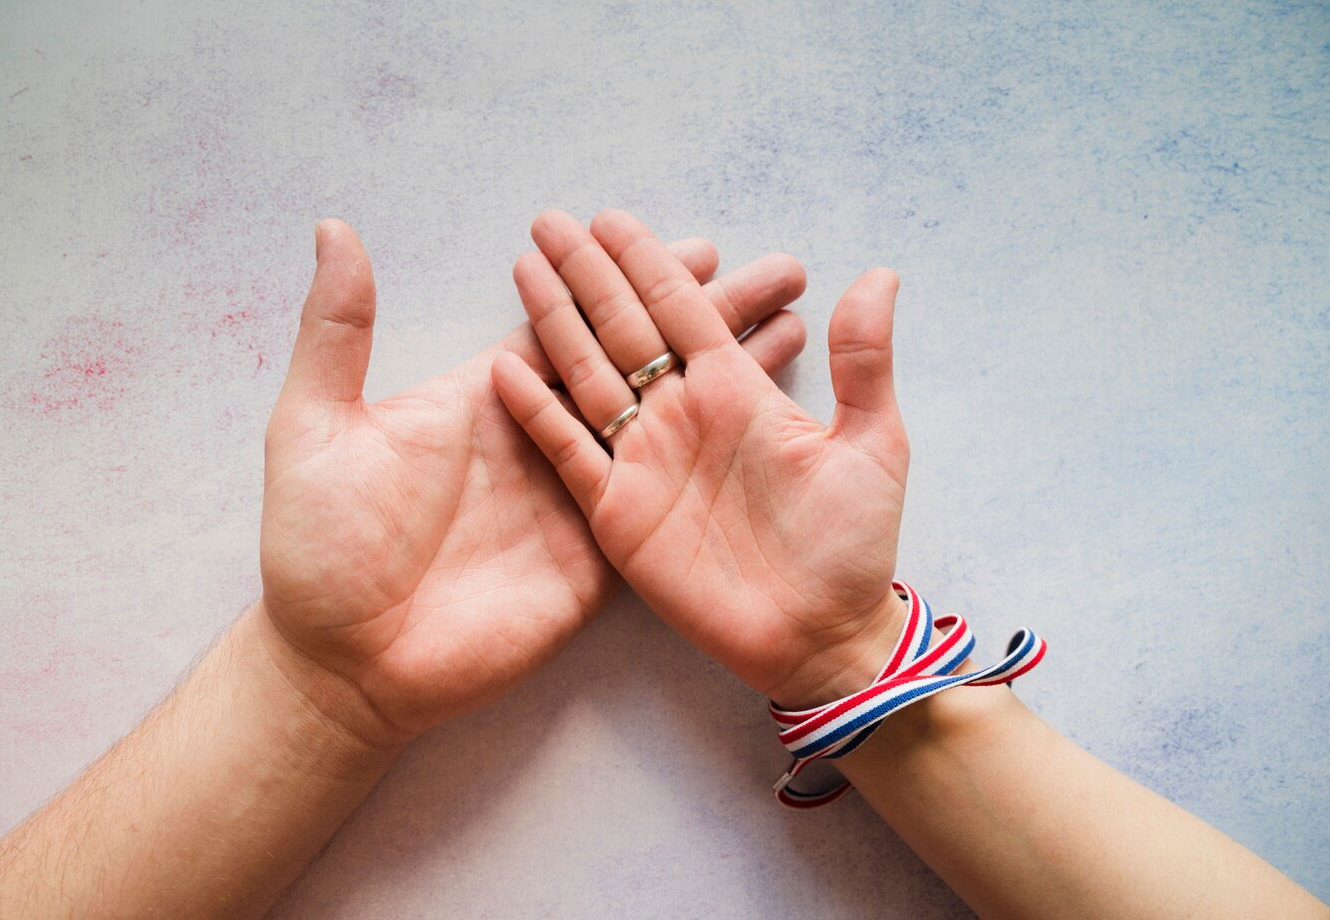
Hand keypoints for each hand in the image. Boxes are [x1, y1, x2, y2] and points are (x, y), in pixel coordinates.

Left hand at [258, 219, 809, 742]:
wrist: (346, 667)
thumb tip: (335, 225)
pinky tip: (763, 428)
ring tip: (792, 332)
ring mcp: (575, 499)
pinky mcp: (597, 556)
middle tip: (775, 272)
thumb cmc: (318, 550)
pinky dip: (712, 460)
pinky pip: (661, 495)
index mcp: (488, 399)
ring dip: (729, 377)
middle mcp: (543, 440)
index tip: (700, 242)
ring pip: (666, 421)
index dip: (635, 281)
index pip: (577, 323)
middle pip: (639, 359)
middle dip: (707, 315)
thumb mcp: (313, 427)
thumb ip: (337, 330)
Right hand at [493, 210, 909, 709]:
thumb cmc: (853, 546)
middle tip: (552, 221)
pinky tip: (505, 368)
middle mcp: (681, 415)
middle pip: (624, 327)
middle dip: (588, 273)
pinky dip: (537, 412)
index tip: (611, 217)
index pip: (681, 308)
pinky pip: (568, 452)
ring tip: (525, 269)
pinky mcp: (618, 512)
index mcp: (734, 390)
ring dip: (556, 322)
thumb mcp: (872, 445)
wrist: (820, 635)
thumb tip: (879, 274)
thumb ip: (864, 363)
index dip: (646, 261)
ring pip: (588, 375)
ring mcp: (644, 461)